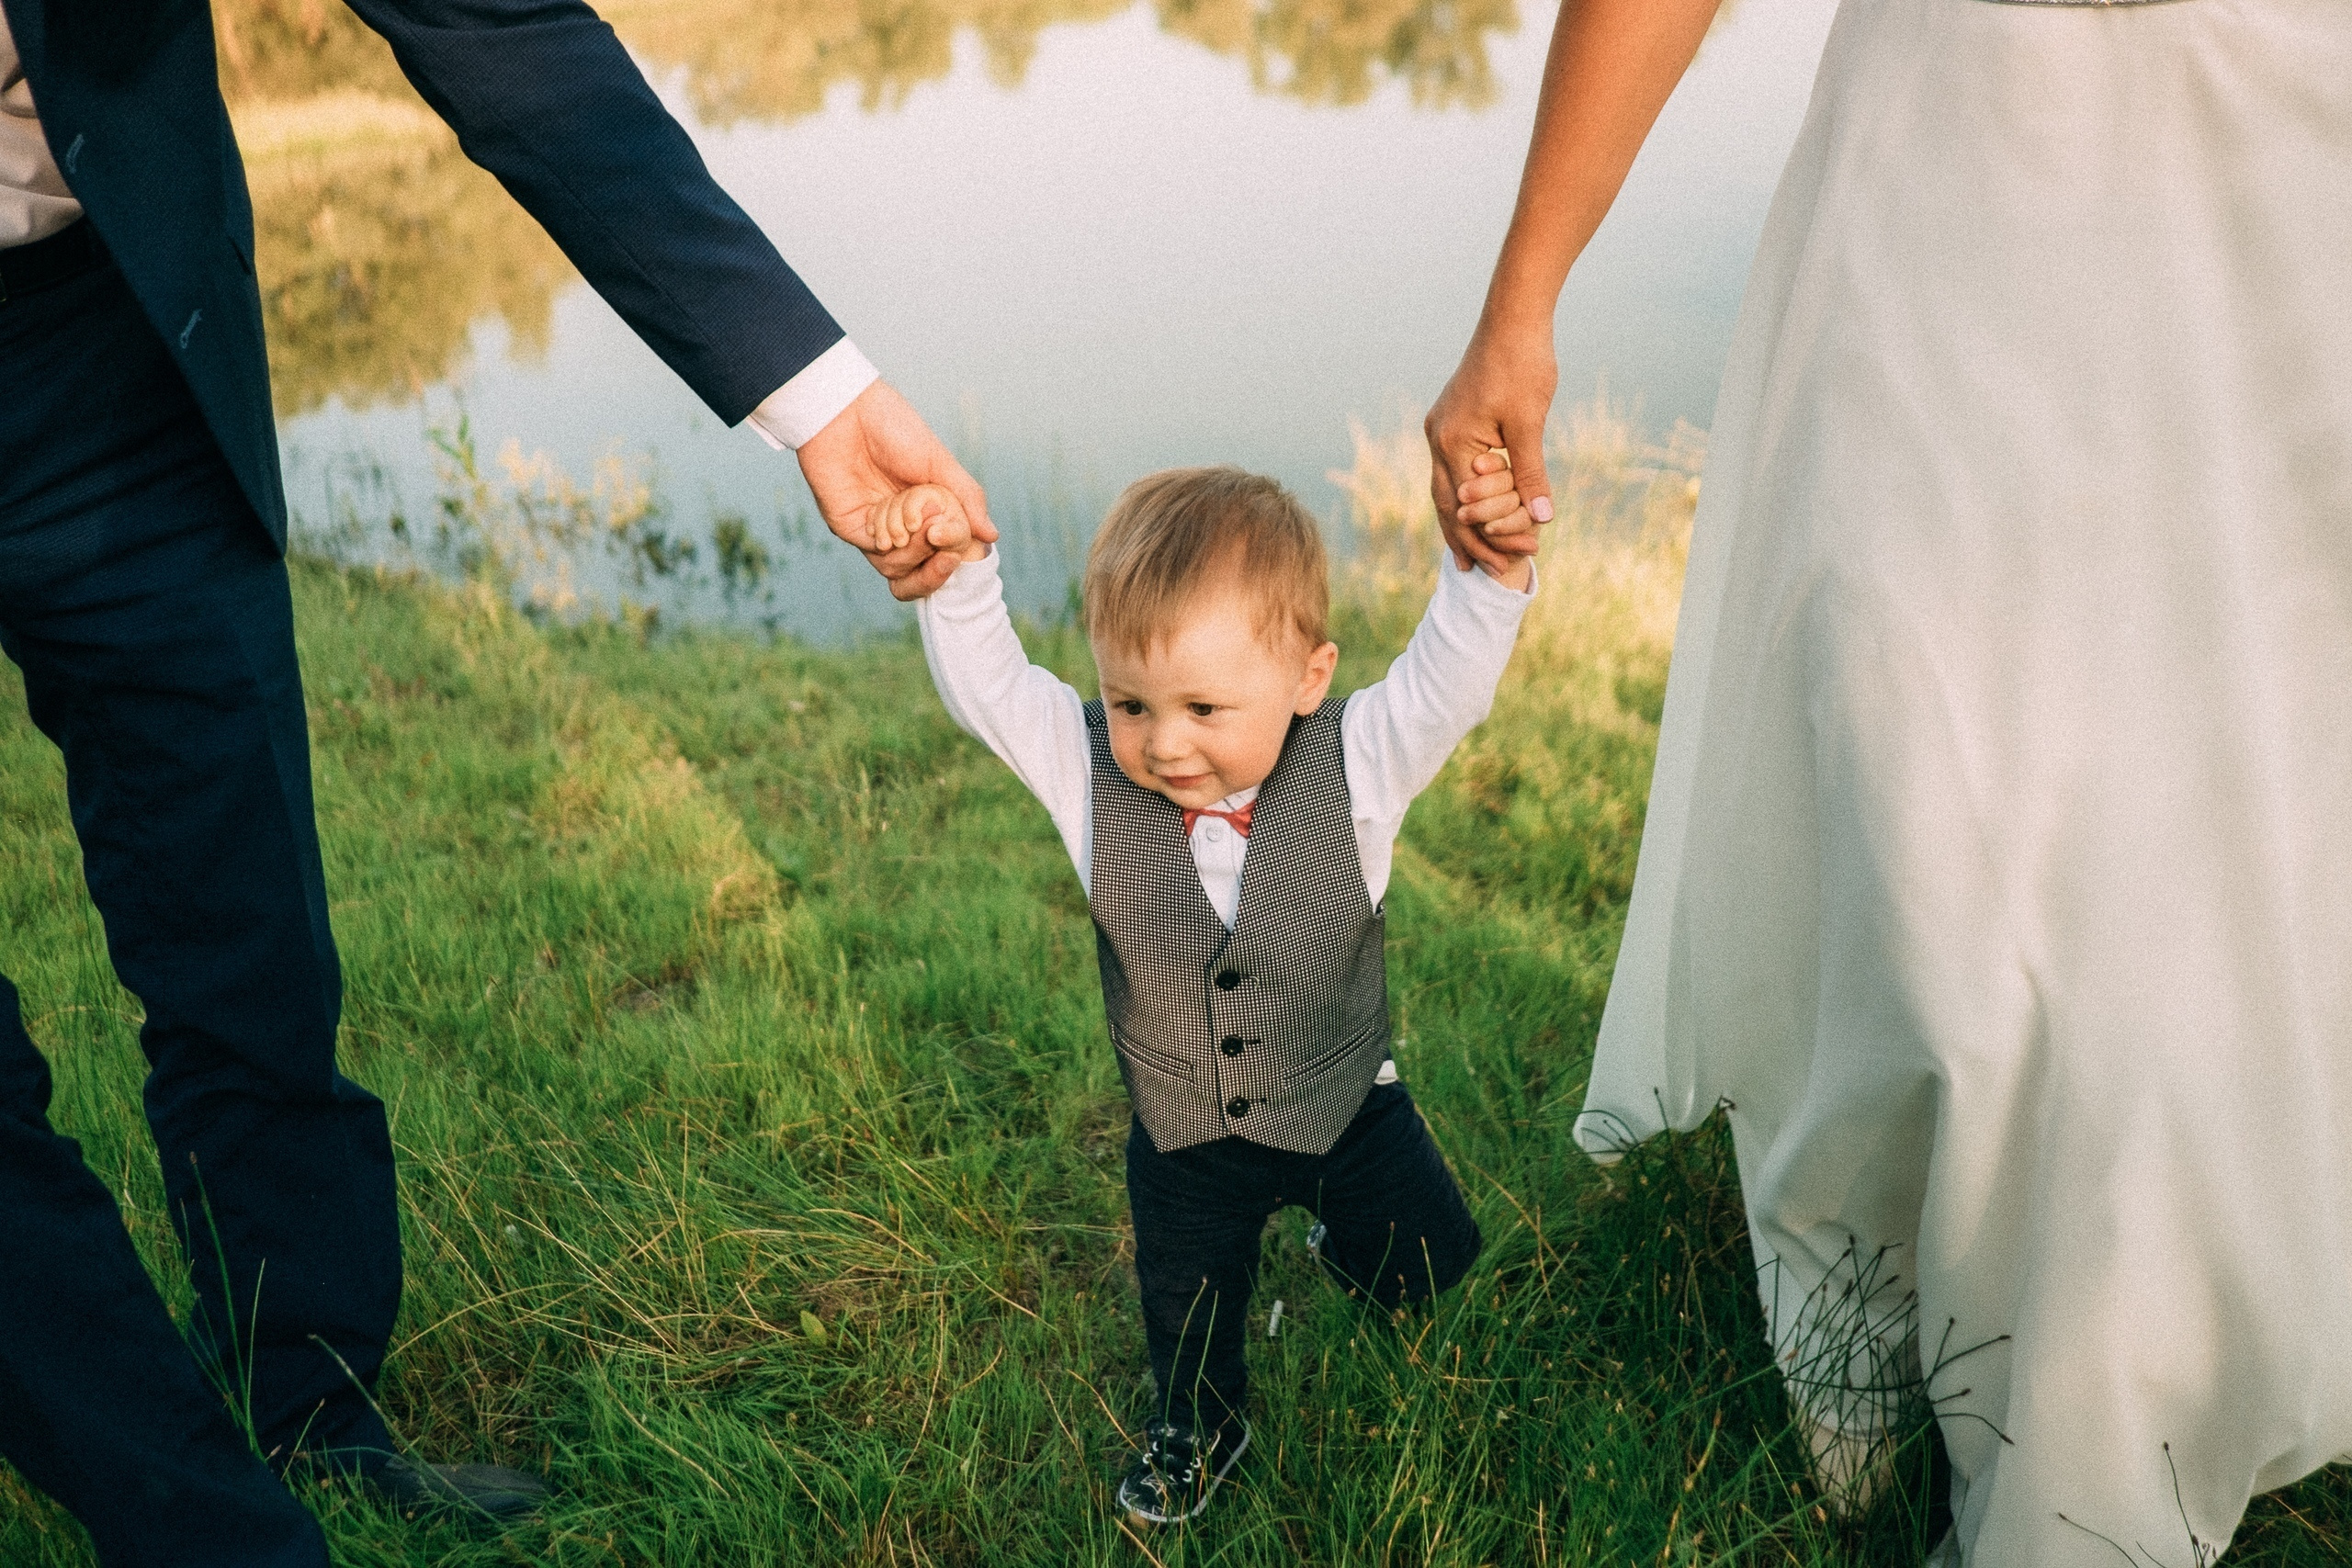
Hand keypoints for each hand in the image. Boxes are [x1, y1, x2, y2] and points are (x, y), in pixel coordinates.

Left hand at [797, 380, 996, 600]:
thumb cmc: (893, 427)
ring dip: (916, 551)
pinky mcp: (851, 526)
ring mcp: (876, 528)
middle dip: (937, 570)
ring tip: (921, 523)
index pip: (944, 552)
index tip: (969, 552)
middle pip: (921, 572)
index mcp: (924, 510)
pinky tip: (900, 524)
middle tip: (945, 551)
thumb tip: (991, 536)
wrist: (848, 409)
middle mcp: (900, 525)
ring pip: (900, 569)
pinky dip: (894, 545)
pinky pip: (878, 554)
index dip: (957, 561)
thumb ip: (966, 498)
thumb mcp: (940, 462)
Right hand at [1425, 320, 1555, 571]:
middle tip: (1478, 573)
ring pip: (1444, 488)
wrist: (1513, 319)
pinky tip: (1473, 506)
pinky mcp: (1451, 420)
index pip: (1465, 507)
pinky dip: (1463, 494)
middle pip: (1445, 504)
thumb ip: (1531, 474)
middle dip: (1464, 539)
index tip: (1511, 563)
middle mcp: (1437, 438)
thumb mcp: (1530, 424)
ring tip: (1469, 552)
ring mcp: (1440, 428)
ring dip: (1458, 521)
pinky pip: (1451, 469)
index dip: (1488, 538)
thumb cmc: (1524, 365)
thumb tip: (1543, 519)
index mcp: (1452, 442)